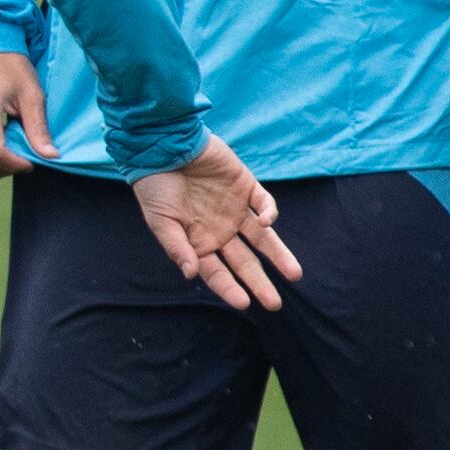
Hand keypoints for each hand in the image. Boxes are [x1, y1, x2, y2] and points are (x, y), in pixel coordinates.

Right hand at [134, 136, 302, 309]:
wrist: (164, 146)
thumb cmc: (155, 186)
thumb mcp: (160, 220)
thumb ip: (176, 247)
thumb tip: (191, 274)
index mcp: (197, 242)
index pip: (216, 272)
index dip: (229, 288)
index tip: (244, 303)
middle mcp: (219, 230)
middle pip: (244, 261)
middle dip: (259, 282)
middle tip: (274, 304)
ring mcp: (234, 210)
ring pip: (262, 238)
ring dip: (278, 256)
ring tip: (294, 275)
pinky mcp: (246, 187)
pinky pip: (264, 204)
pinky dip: (269, 214)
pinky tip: (267, 222)